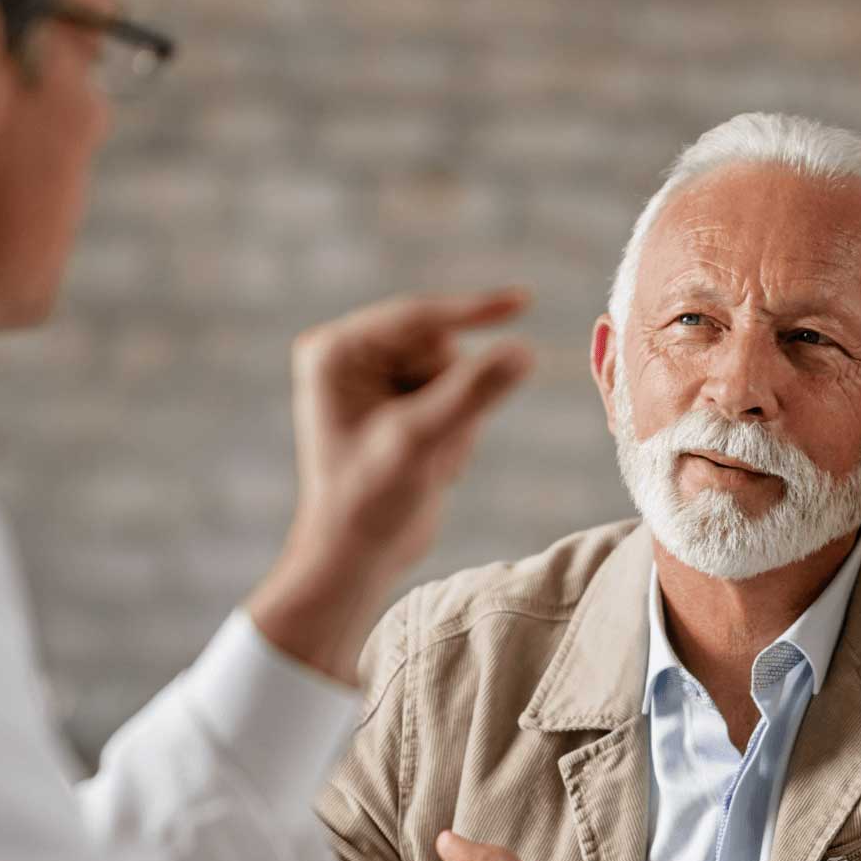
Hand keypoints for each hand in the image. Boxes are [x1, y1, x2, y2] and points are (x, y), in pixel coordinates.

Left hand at [246, 290, 532, 684]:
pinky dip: (458, 432)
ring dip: (459, 421)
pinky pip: (458, 395)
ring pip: (457, 373)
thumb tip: (524, 350)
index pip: (417, 319)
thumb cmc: (369, 504)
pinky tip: (432, 466)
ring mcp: (376, 379)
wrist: (356, 559)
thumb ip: (472, 395)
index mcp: (335, 352)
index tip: (524, 301)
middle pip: (441, 347)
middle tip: (434, 451)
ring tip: (429, 464)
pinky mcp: (400, 404)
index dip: (473, 311)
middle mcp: (351, 356)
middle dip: (454, 399)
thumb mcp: (420, 443)